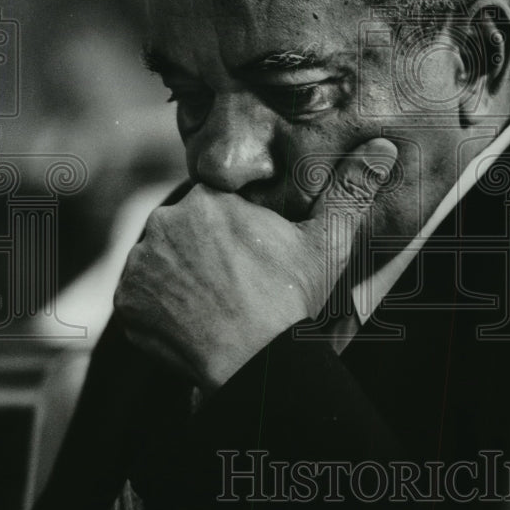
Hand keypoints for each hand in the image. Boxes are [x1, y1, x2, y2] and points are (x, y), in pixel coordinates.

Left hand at [113, 138, 396, 389]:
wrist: (256, 362)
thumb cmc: (292, 299)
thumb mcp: (329, 241)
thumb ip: (351, 189)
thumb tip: (383, 147)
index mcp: (208, 200)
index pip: (213, 209)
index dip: (233, 234)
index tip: (251, 260)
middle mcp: (164, 222)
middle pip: (183, 233)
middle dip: (203, 254)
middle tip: (234, 286)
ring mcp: (140, 263)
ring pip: (160, 263)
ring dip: (178, 279)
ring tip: (214, 305)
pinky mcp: (126, 301)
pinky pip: (140, 297)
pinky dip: (159, 309)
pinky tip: (192, 322)